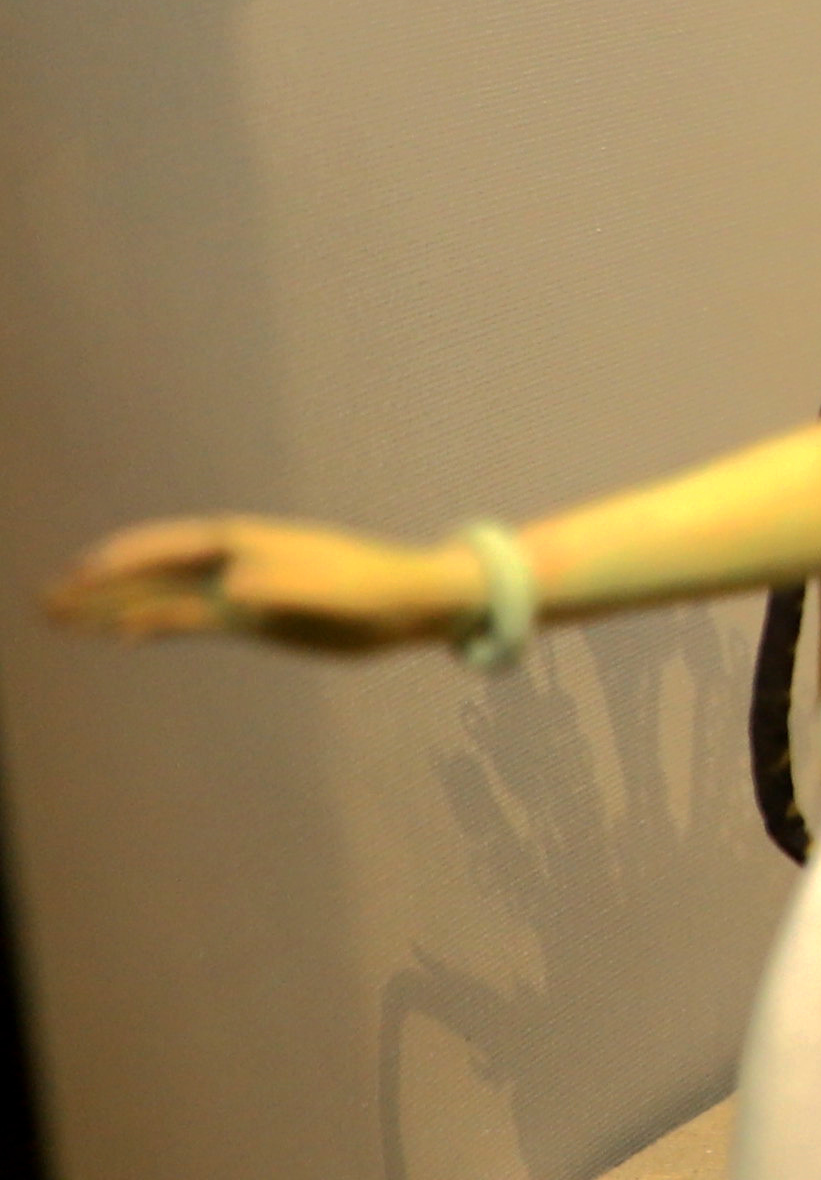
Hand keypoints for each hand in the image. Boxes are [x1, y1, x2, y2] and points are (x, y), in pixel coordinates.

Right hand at [45, 516, 477, 656]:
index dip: (122, 562)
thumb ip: (278, 593)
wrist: (415, 602)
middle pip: (153, 571)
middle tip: (46, 602)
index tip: (79, 575)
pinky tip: (123, 635)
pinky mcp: (253, 616)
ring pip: (163, 595)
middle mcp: (235, 561)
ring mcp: (239, 588)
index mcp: (247, 544)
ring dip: (116, 606)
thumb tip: (231, 590)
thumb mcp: (330, 594)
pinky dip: (154, 624)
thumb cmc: (375, 589)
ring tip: (65, 618)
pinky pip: (190, 618)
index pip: (169, 549)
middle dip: (100, 586)